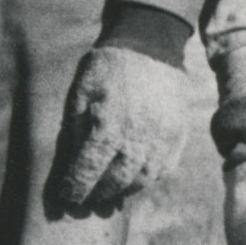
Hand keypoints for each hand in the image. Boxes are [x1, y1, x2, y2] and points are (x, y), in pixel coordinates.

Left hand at [47, 44, 192, 215]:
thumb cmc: (107, 67)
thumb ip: (74, 128)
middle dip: (97, 194)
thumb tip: (67, 164)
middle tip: (85, 200)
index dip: (76, 188)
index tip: (66, 197)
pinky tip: (133, 180)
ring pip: (142, 180)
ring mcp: (163, 137)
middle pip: (116, 181)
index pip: (89, 170)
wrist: (150, 44)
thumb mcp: (80, 92)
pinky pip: (164, 169)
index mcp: (108, 125)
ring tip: (108, 193)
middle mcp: (139, 136)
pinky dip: (147, 180)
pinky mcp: (179, 134)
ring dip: (123, 191)